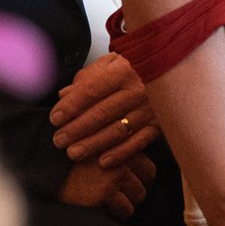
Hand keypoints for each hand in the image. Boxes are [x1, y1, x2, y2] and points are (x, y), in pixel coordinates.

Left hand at [51, 54, 161, 169]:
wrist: (168, 72)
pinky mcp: (158, 125)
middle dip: (77, 129)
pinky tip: (103, 162)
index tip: (55, 118)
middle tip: (59, 140)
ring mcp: (150, 109)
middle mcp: (138, 89)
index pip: (92, 90)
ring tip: (74, 153)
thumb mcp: (109, 63)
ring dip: (94, 144)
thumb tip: (64, 95)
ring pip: (118, 130)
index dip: (71, 105)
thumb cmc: (132, 69)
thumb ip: (86, 77)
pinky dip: (121, 154)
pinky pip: (138, 142)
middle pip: (102, 113)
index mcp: (123, 70)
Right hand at [57, 152, 152, 218]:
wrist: (45, 171)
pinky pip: (125, 210)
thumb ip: (115, 151)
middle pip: (144, 184)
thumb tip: (137, 170)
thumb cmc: (69, 160)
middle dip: (135, 194)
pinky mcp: (105, 193)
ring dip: (127, 205)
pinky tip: (105, 210)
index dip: (142, 180)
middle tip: (122, 198)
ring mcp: (114, 175)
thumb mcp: (95, 145)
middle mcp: (121, 158)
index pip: (148, 168)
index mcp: (120, 144)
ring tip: (111, 204)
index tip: (133, 187)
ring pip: (137, 198)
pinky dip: (117, 213)